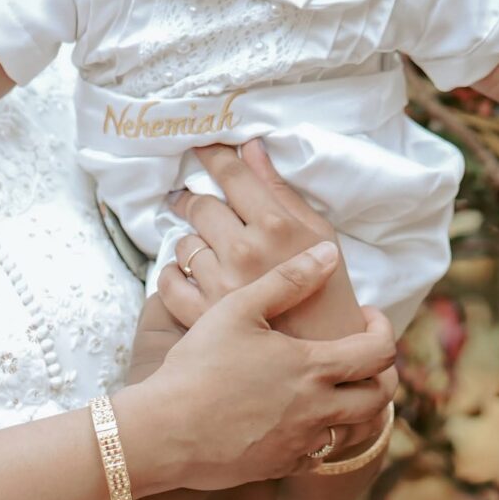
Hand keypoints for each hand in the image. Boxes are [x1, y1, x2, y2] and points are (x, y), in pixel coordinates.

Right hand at [119, 240, 397, 492]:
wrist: (164, 432)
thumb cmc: (197, 365)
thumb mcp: (238, 308)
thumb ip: (288, 278)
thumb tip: (327, 253)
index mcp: (313, 367)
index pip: (379, 352)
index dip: (383, 330)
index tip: (366, 319)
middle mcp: (317, 409)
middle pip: (378, 396)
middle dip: (381, 374)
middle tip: (362, 356)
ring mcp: (301, 443)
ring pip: (351, 428)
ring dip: (350, 405)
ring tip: (330, 385)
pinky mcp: (281, 467)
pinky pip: (318, 455)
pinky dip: (318, 435)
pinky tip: (297, 418)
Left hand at [152, 139, 336, 326]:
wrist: (329, 354)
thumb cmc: (330, 291)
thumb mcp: (319, 232)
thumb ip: (280, 190)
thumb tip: (251, 149)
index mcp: (276, 226)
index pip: (232, 176)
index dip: (212, 154)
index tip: (200, 145)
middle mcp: (244, 251)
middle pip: (200, 206)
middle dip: (194, 200)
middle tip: (195, 203)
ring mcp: (221, 285)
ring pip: (183, 244)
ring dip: (191, 242)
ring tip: (206, 250)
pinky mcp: (203, 316)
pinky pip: (168, 283)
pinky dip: (172, 276)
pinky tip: (187, 275)